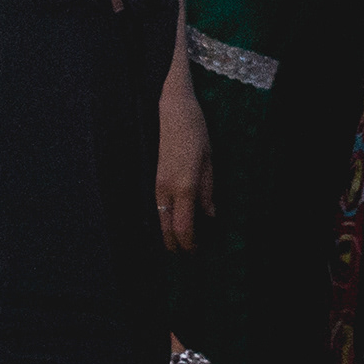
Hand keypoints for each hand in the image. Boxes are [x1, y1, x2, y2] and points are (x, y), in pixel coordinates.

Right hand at [157, 64, 213, 250]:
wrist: (170, 109)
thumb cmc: (195, 131)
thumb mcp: (209, 161)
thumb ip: (208, 191)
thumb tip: (210, 216)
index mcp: (184, 187)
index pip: (184, 227)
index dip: (189, 245)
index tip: (197, 252)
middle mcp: (165, 190)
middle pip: (166, 229)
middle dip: (175, 245)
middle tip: (188, 254)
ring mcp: (156, 184)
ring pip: (159, 219)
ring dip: (169, 233)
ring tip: (182, 241)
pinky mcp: (153, 178)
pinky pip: (157, 207)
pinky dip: (164, 219)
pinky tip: (173, 220)